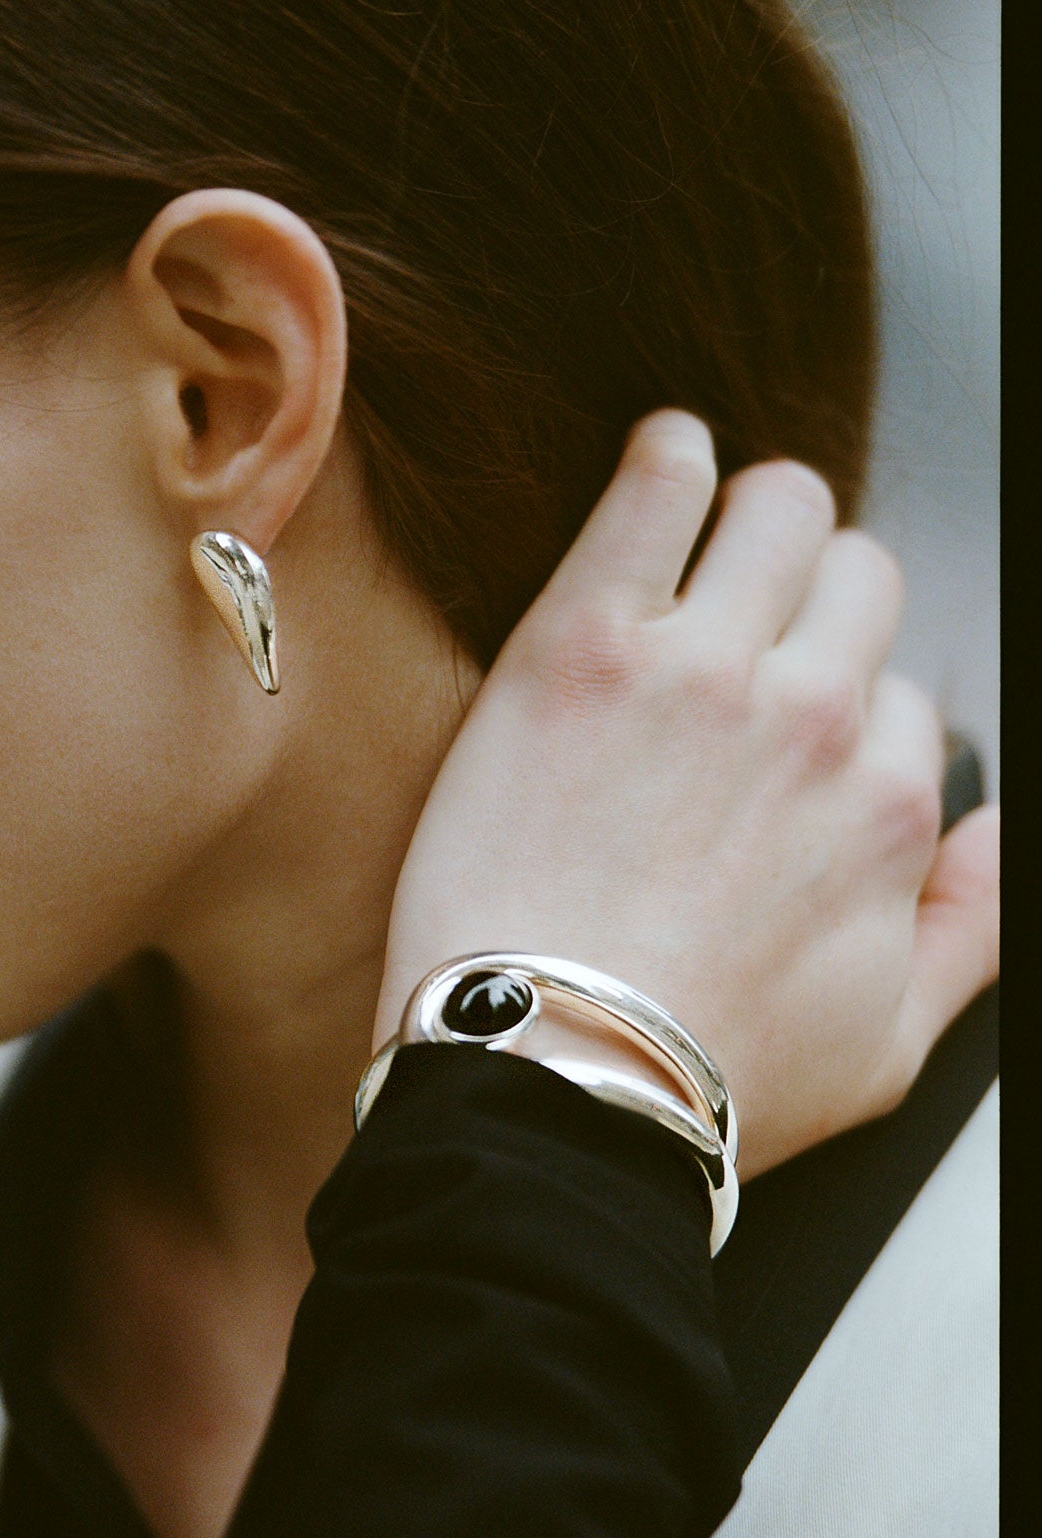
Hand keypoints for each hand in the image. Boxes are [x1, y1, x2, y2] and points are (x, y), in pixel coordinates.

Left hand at [377, 413, 998, 1177]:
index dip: (837, 708)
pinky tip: (662, 459)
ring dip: (752, 513)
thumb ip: (967, 930)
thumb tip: (987, 838)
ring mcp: (699, 671)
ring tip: (703, 533)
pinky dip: (668, 457)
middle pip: (857, 579)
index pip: (894, 694)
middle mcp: (810, 720)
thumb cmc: (699, 1079)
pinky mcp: (582, 645)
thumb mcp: (887, 1047)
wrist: (550, 1079)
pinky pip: (654, 491)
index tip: (775, 736)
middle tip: (746, 626)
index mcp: (883, 806)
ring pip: (778, 510)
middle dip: (812, 595)